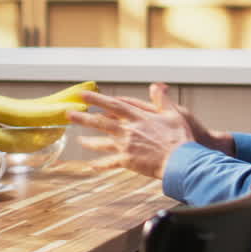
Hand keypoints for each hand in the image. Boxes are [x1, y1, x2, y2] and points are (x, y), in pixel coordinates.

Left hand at [67, 83, 231, 178]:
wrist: (181, 160)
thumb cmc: (180, 137)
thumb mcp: (173, 113)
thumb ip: (161, 99)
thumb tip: (156, 85)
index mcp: (139, 117)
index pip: (114, 105)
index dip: (97, 99)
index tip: (83, 95)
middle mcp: (129, 130)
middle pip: (101, 122)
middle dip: (83, 117)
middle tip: (68, 114)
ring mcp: (127, 146)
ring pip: (102, 143)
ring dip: (89, 141)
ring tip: (77, 140)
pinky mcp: (128, 161)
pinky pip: (110, 163)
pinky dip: (100, 165)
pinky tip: (91, 166)